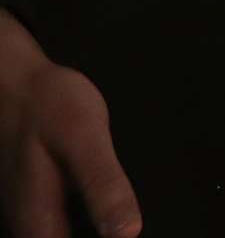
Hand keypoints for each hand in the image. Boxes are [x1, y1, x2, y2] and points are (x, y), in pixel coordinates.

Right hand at [0, 9, 138, 237]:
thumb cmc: (49, 106)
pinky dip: (87, 222)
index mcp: (39, 224)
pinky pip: (61, 227)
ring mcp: (30, 216)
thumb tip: (127, 234)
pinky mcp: (36, 204)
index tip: (124, 234)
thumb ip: (105, 187)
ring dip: (95, 230)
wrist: (17, 82)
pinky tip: (108, 207)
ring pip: (63, 237)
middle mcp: (29, 227)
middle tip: (124, 216)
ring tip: (118, 209)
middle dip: (100, 235)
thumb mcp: (86, 140)